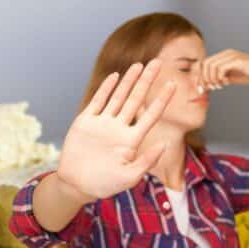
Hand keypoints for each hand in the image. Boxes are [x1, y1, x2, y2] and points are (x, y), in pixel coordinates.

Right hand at [56, 59, 175, 200]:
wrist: (76, 185)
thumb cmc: (104, 185)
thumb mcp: (129, 178)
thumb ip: (146, 161)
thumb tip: (164, 144)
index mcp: (131, 140)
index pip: (151, 115)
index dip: (162, 100)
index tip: (173, 85)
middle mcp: (119, 128)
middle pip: (136, 99)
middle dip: (146, 81)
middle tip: (157, 62)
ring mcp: (102, 123)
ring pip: (118, 97)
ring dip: (128, 81)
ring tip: (139, 65)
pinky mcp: (86, 122)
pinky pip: (98, 101)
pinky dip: (106, 89)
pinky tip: (115, 76)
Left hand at [200, 49, 248, 89]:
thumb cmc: (248, 76)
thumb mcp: (229, 77)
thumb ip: (217, 79)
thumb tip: (203, 86)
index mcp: (223, 55)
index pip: (204, 63)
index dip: (200, 76)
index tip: (202, 88)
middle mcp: (226, 53)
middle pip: (205, 63)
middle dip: (204, 78)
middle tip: (210, 88)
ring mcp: (232, 55)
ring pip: (211, 66)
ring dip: (212, 79)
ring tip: (219, 86)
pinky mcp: (237, 60)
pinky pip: (221, 68)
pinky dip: (219, 77)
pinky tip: (225, 83)